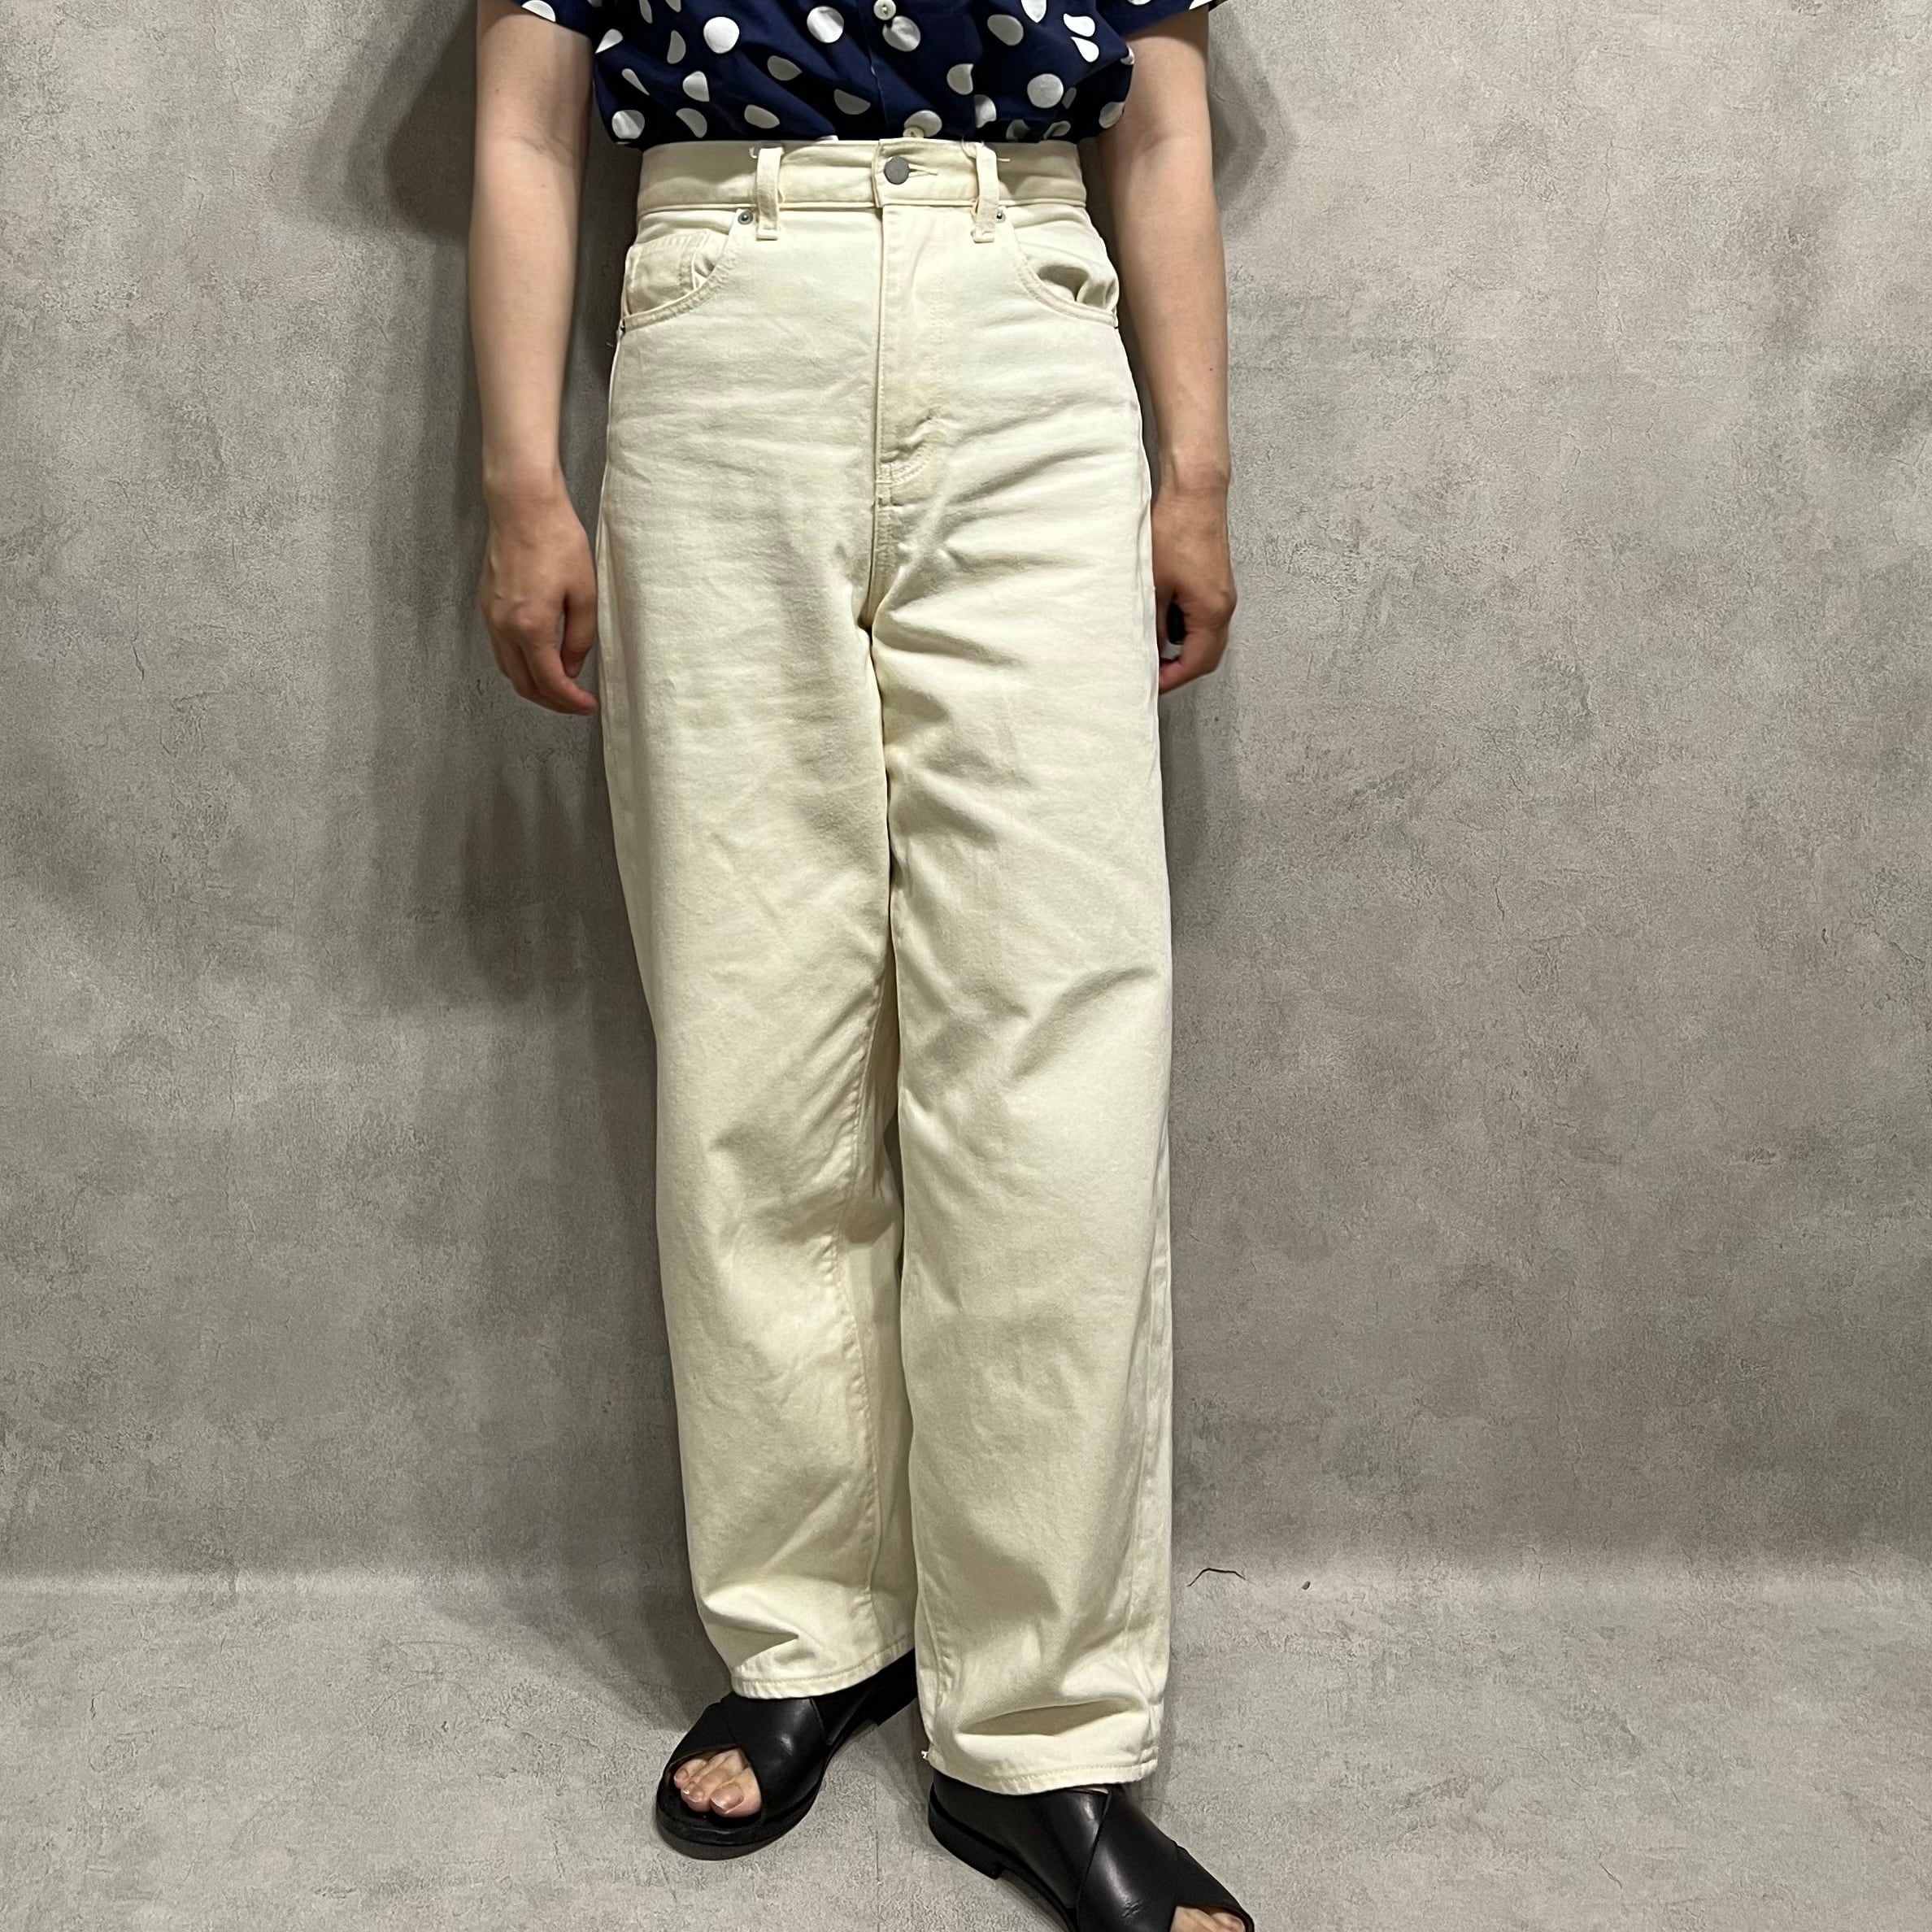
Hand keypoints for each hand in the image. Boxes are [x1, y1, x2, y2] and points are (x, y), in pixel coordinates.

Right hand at [476, 484, 599, 714]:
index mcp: (530, 627)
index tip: (587, 706)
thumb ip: (580, 637)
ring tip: (560, 686)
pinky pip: (500, 649)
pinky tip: (539, 659)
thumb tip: (572, 667)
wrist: (523, 506)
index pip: (550, 681)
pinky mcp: (486, 604)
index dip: (570, 701)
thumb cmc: (556, 539)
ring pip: (509, 669)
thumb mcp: (584, 593)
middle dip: (551, 701)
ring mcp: (490, 616)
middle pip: (524, 684)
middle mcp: (503, 626)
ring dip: (534, 685)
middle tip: (575, 704)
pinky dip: (519, 664)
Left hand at [1151, 480, 1235, 694]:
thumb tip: (1150, 649)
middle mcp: (1224, 607)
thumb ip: (1153, 622)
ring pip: (1207, 639)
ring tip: (1155, 653)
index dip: (1172, 679)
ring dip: (1184, 651)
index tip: (1151, 685)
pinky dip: (1188, 632)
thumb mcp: (1155, 585)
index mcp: (1212, 612)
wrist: (1195, 494)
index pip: (1195, 663)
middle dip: (1181, 670)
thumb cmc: (1175, 531)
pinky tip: (1164, 626)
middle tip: (1153, 675)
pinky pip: (1205, 620)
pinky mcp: (1216, 584)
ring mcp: (1223, 595)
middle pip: (1207, 656)